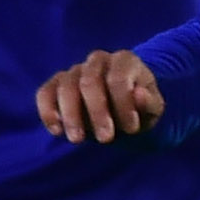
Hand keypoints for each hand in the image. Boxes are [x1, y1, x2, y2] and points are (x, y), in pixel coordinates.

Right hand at [38, 48, 165, 142]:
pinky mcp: (58, 83)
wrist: (124, 106)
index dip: (123, 105)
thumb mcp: (154, 108)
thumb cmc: (140, 107)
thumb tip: (139, 95)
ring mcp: (75, 70)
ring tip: (77, 140)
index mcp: (125, 60)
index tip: (132, 130)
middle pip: (90, 82)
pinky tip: (56, 131)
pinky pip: (45, 92)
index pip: (118, 79)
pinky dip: (47, 111)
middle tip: (106, 140)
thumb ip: (149, 103)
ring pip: (65, 86)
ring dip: (71, 115)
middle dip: (97, 112)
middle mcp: (98, 60)